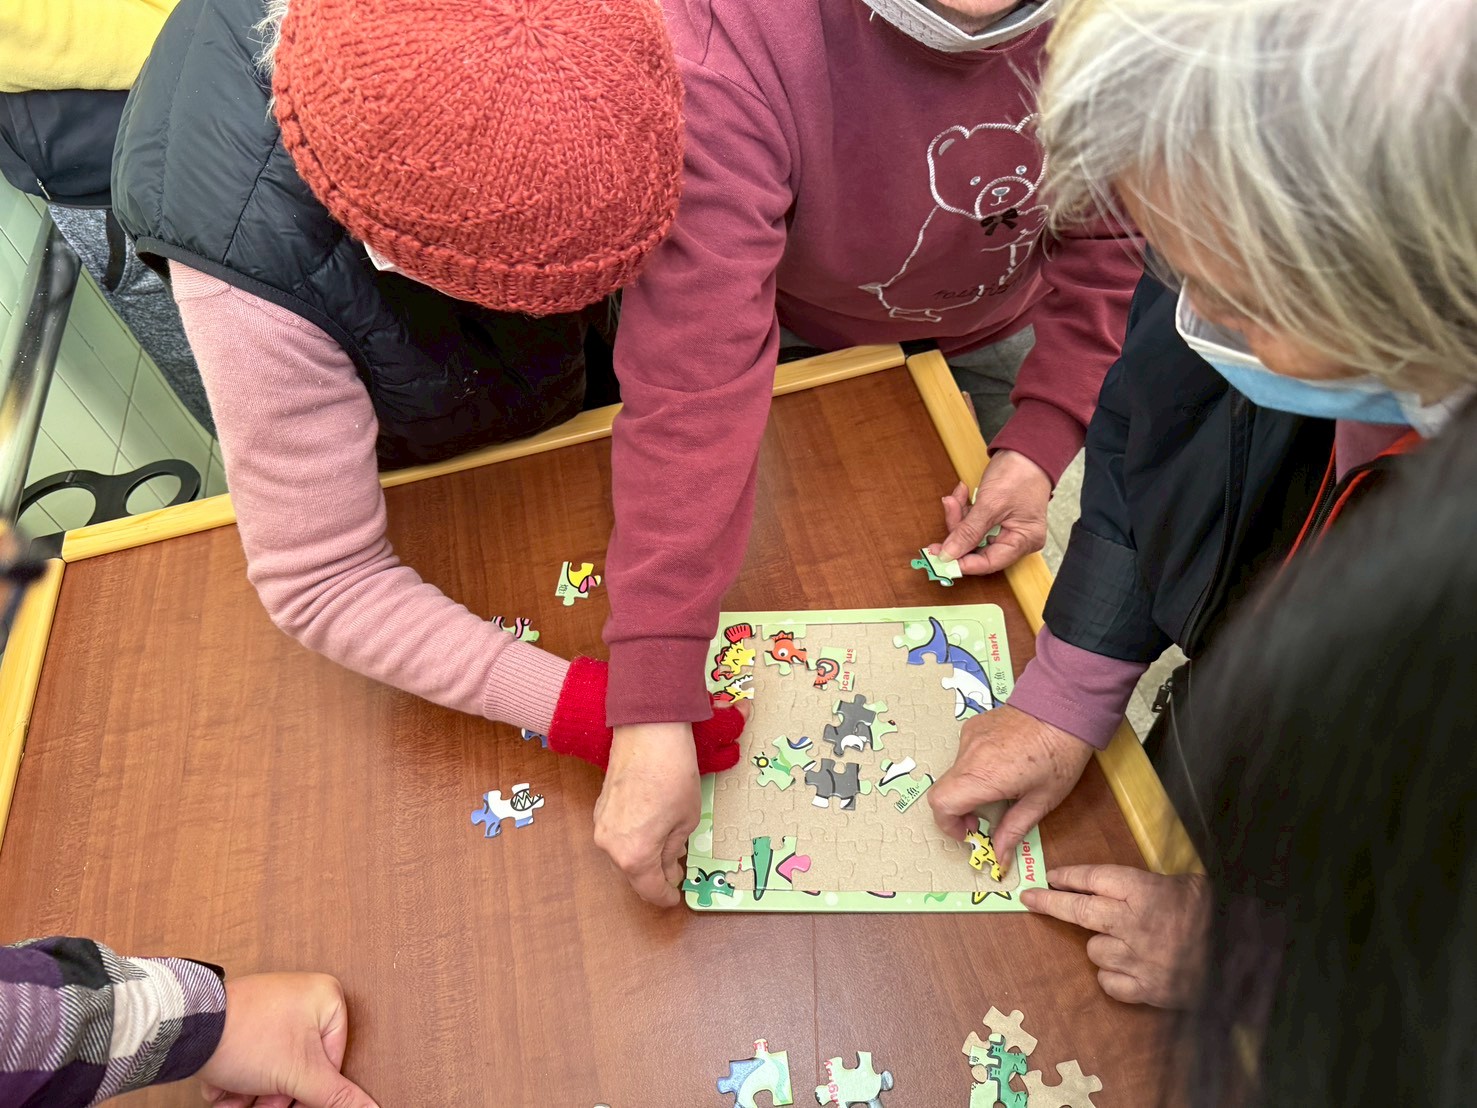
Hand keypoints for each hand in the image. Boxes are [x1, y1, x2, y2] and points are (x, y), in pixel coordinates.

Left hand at [197, 972, 378, 1107]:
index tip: (290, 1098)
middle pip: (300, 1066)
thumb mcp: (300, 1075)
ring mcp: (269, 1006)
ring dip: (253, 1092)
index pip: (333, 1060)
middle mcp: (300, 996)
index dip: (308, 1088)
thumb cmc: (248, 1036)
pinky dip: (237, 1078)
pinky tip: (223, 1084)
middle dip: (274, 1093)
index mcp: (326, 998)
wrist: (187, 1029)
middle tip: (260, 1102)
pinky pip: (251, 1057)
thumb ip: (337, 1095)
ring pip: (272, 1066)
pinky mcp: (242, 1018)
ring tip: (235, 1095)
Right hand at [594, 722, 703, 906]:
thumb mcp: (685, 820)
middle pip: (634, 873)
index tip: (677, 898)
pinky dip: (634, 839)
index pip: (650, 890)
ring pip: (624, 854)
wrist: (648, 731)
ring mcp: (601, 825)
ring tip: (669, 845)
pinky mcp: (600, 808)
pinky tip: (652, 826)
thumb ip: (673, 850)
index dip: (667, 896)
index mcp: (634, 855)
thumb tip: (669, 865)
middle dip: (656, 875)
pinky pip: (618, 835)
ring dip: (645, 856)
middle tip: (677, 871)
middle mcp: (610, 846)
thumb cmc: (672, 774)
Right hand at [927, 705, 1093, 862]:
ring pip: (953, 774)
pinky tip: (1002, 766)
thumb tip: (999, 857)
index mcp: (984, 776)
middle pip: (942, 791)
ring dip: (967, 789)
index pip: (941, 804)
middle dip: (957, 811)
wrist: (1065, 704)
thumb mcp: (1042, 800)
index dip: (948, 825)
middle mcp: (969, 755)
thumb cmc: (1060, 753)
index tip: (970, 832)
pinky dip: (973, 769)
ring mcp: (968, 737)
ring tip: (1000, 789)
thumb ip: (1014, 829)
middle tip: (984, 817)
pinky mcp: (973, 726)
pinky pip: (963, 756)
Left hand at [932, 450, 1051, 573]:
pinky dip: (964, 510)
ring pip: (972, 534)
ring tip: (953, 499)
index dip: (963, 562)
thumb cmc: (1019, 473)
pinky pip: (975, 522)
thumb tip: (949, 554)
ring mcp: (1007, 528)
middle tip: (945, 518)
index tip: (941, 557)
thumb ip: (968, 532)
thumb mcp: (991, 504)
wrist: (1026, 448)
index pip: (989, 563)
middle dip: (958, 532)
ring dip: (959, 517)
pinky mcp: (997, 518)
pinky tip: (960, 495)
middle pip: (978, 548)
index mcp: (1023, 541)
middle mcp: (1016, 539)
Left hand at [1022, 865, 1209, 1007]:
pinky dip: (1113, 976)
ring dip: (1101, 945)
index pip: (1092, 878)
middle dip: (1049, 904)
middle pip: (1077, 911)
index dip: (1067, 877)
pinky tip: (1131, 969)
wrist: (1244, 960)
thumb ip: (1149, 884)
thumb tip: (1116, 884)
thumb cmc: (1215, 916)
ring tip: (1127, 942)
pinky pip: (1108, 982)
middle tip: (1030, 900)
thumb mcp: (1186, 884)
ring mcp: (1136, 959)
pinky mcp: (1144, 990)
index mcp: (1143, 891)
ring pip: (1093, 950)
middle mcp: (1132, 923)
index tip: (1049, 877)